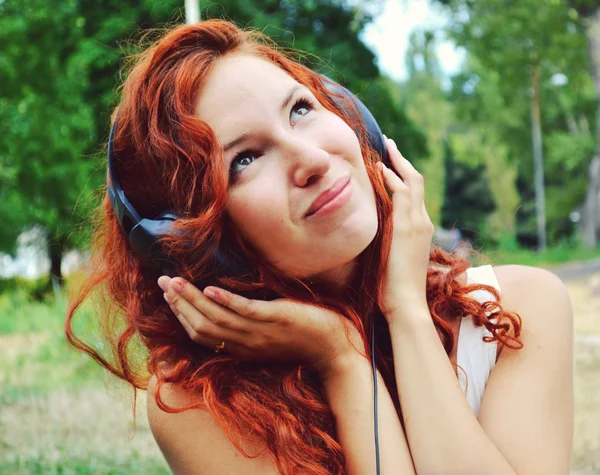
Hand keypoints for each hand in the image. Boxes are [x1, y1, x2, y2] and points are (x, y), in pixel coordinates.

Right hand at [158, 276, 364, 377]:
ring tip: (177, 282)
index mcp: (241, 349)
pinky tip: (210, 288)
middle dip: (179, 305)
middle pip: (202, 327)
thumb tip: (229, 302)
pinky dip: (225, 301)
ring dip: (193, 300)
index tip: (169, 297)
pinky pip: (245, 311)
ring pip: (217, 319)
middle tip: (163, 283)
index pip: (203, 335)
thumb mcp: (268, 337)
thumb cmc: (303, 339)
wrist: (334, 349)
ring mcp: (259, 333)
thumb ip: (248, 325)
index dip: (182, 316)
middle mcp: (245, 344)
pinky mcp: (275, 319)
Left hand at [378, 137, 434, 321]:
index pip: (412, 195)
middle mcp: (422, 222)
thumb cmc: (394, 289)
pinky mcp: (409, 228)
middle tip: (389, 144)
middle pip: (416, 182)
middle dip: (402, 161)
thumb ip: (384, 243)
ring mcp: (418, 224)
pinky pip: (403, 194)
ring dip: (398, 162)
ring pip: (412, 182)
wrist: (405, 304)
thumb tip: (367, 237)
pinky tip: (380, 168)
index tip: (387, 164)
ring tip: (385, 146)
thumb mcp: (389, 260)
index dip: (401, 176)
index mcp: (419, 230)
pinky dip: (393, 178)